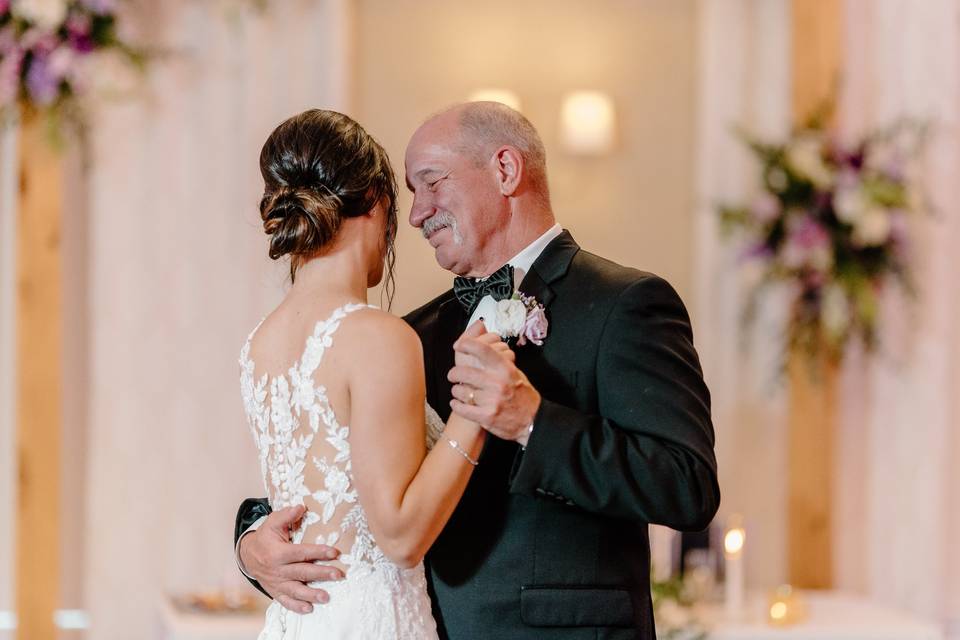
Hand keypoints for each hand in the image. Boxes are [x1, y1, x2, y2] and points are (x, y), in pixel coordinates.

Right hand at [238, 505, 343, 612]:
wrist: (247, 555)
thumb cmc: (265, 537)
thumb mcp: (272, 522)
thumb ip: (286, 515)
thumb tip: (301, 507)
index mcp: (278, 552)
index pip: (301, 552)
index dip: (318, 552)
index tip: (334, 552)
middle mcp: (277, 569)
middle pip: (302, 572)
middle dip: (321, 574)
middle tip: (338, 575)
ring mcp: (276, 582)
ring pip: (295, 590)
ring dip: (311, 594)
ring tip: (326, 597)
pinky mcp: (275, 591)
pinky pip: (285, 601)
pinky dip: (296, 606)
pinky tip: (309, 609)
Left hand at [448, 322, 538, 445]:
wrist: (533, 420)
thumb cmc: (522, 395)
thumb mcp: (515, 373)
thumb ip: (499, 362)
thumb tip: (480, 350)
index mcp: (505, 369)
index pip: (482, 350)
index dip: (467, 345)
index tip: (458, 345)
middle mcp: (497, 383)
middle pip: (464, 372)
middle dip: (454, 373)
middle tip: (453, 375)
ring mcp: (491, 400)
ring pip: (460, 391)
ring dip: (456, 391)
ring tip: (459, 392)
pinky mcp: (486, 416)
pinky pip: (462, 409)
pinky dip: (456, 405)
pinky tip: (457, 403)